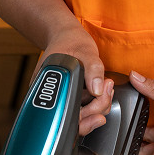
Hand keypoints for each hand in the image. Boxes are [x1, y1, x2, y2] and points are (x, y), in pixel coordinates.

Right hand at [42, 22, 113, 137]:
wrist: (67, 35)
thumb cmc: (70, 41)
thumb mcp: (85, 50)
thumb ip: (93, 69)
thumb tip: (97, 89)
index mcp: (47, 85)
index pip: (63, 114)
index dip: (83, 117)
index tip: (98, 114)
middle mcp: (53, 95)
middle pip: (73, 119)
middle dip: (95, 110)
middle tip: (106, 93)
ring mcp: (62, 97)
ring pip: (81, 115)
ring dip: (98, 105)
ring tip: (106, 88)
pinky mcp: (72, 96)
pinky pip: (84, 107)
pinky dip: (97, 101)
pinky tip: (102, 90)